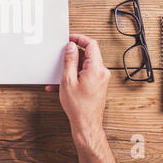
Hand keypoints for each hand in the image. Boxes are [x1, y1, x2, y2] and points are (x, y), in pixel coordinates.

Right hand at [46, 34, 116, 162]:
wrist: (86, 124)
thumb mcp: (68, 80)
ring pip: (86, 64)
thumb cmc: (79, 107)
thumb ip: (69, 61)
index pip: (91, 44)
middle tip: (62, 56)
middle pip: (89, 53)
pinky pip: (86, 73)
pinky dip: (75, 75)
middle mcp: (102, 72)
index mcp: (96, 69)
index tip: (70, 38)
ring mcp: (101, 78)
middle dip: (73, 54)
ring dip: (72, 67)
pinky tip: (63, 83)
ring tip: (60, 75)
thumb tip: (70, 47)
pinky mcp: (98, 84)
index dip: (79, 38)